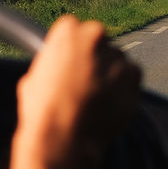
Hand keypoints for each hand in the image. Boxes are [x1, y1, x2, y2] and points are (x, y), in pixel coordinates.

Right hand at [13, 16, 140, 168]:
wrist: (65, 139)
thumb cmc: (43, 111)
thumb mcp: (33, 78)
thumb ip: (50, 63)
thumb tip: (55, 66)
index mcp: (67, 30)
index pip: (75, 29)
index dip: (73, 49)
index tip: (72, 64)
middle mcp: (95, 35)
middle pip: (99, 42)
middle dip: (94, 58)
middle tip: (85, 82)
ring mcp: (117, 54)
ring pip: (116, 60)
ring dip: (110, 73)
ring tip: (96, 98)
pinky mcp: (134, 75)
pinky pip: (132, 76)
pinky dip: (124, 87)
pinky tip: (109, 103)